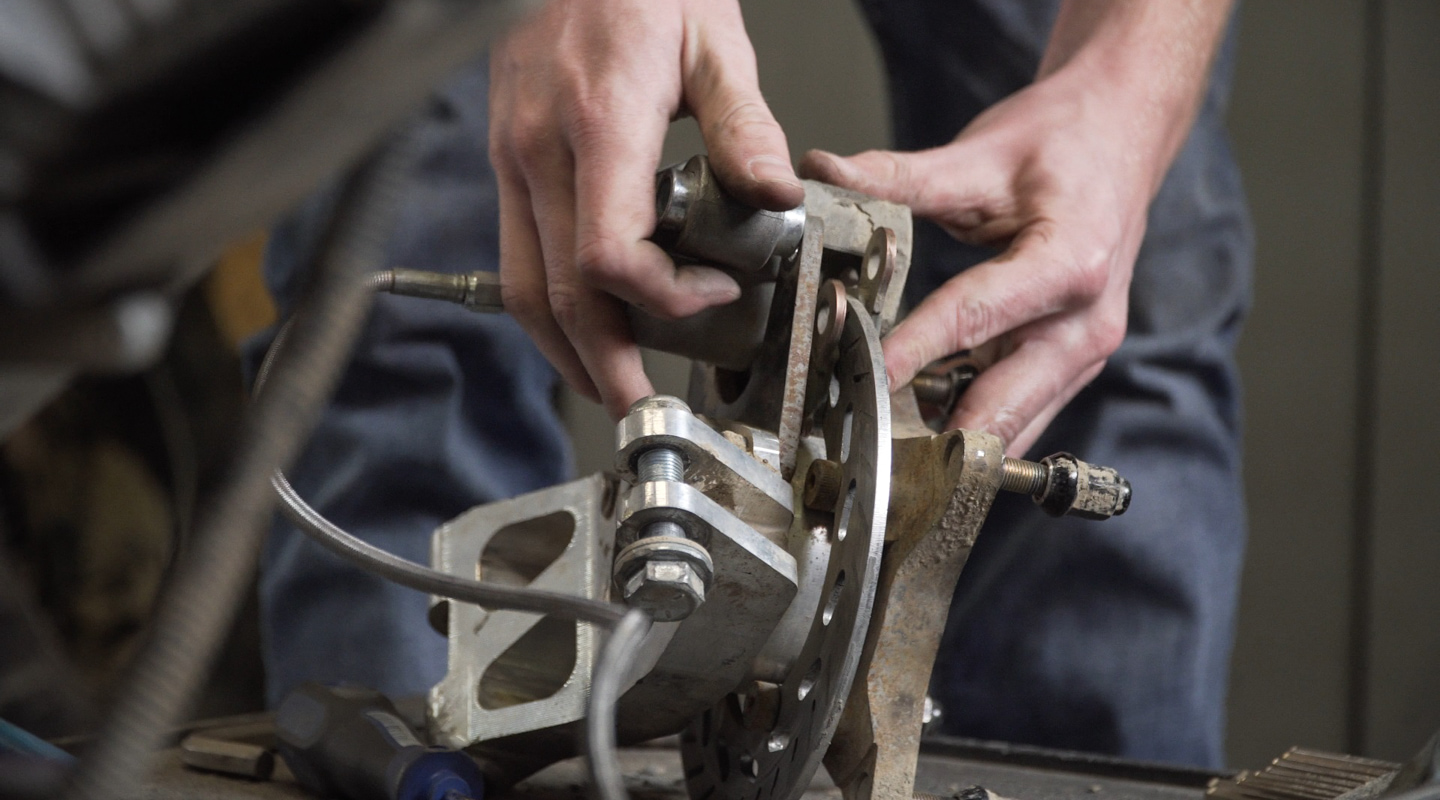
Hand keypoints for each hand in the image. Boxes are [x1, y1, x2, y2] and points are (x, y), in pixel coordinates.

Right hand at [489, 0, 803, 417]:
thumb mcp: (712, 37)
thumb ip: (742, 125)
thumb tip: (773, 197)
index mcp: (597, 122)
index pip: (608, 255)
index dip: (663, 298)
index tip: (714, 296)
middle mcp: (539, 148)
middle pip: (559, 293)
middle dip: (601, 364)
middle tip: (641, 410)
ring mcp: (512, 154)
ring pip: (522, 285)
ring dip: (564, 350)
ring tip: (606, 384)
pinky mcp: (506, 153)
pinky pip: (514, 252)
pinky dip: (546, 303)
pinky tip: (578, 324)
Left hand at [800, 1, 1231, 455]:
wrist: (1127, 132)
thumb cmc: (1064, 139)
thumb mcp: (979, 153)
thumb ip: (899, 175)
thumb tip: (822, 171)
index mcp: (1071, 263)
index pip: (976, 319)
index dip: (913, 352)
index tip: (861, 378)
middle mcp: (1087, 323)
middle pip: (1002, 406)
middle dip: (934, 435)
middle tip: (864, 446)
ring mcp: (1085, 352)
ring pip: (1012, 428)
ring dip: (949, 441)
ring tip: (879, 447)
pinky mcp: (1074, 363)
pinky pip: (1019, 413)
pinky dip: (969, 423)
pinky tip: (917, 424)